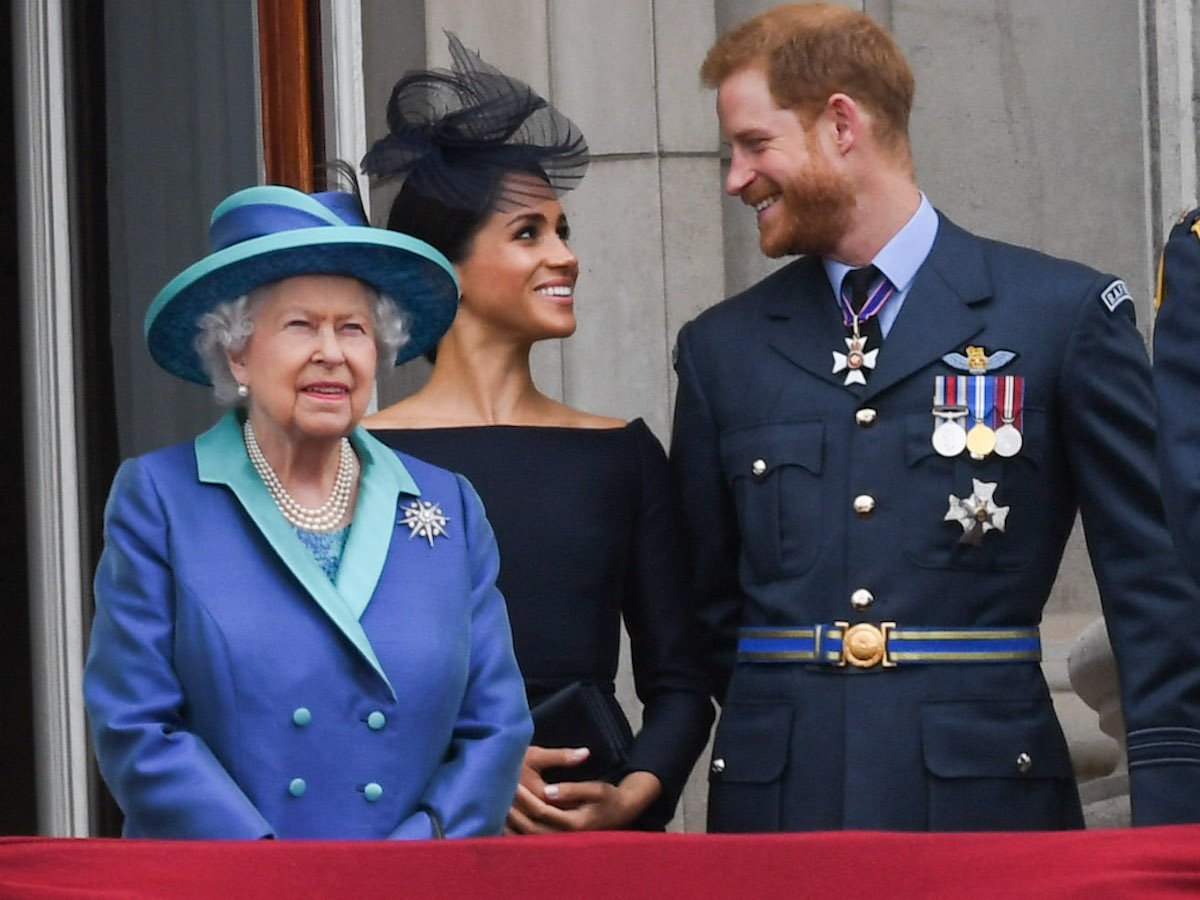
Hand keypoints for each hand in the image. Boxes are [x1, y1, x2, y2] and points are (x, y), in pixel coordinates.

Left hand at [503, 746, 661, 833]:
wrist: (619, 813)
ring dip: (511, 822)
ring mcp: (558, 842)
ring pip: (526, 837)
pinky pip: (528, 840)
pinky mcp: (553, 842)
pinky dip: (514, 831)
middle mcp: (564, 836)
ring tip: (497, 804)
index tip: (513, 782)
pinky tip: (504, 817)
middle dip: (513, 811)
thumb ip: (572, 789)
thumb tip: (548, 791)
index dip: (526, 797)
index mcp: (573, 823)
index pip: (542, 811)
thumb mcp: (595, 789)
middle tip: (499, 793)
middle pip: (529, 827)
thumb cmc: (607, 798)